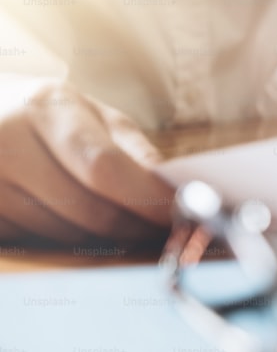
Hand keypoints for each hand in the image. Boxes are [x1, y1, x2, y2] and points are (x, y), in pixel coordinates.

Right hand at [0, 85, 173, 244]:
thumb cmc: (52, 119)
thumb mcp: (95, 117)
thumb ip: (136, 153)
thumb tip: (178, 193)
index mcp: (47, 107)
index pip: (105, 167)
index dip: (148, 199)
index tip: (183, 215)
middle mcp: (6, 140)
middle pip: (89, 211)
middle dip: (134, 226)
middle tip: (157, 229)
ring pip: (67, 236)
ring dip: (101, 237)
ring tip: (109, 215)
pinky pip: (38, 245)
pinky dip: (64, 240)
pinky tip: (66, 218)